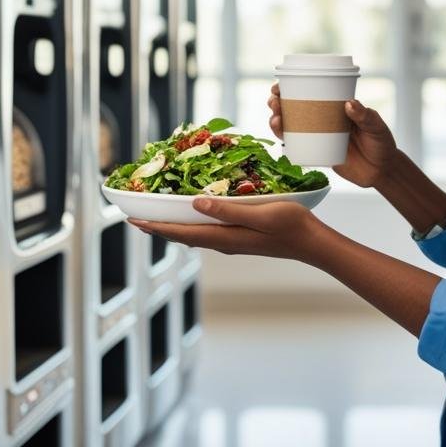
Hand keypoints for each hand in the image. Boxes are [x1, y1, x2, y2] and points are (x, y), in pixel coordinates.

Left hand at [130, 198, 332, 263]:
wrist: (313, 243)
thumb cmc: (291, 226)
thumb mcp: (261, 214)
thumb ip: (228, 210)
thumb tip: (195, 203)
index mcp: (225, 237)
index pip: (182, 233)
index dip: (156, 226)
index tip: (133, 221)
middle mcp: (224, 242)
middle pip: (182, 236)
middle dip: (158, 227)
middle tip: (135, 217)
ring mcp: (232, 242)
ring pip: (193, 235)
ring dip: (174, 226)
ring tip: (156, 216)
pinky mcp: (240, 238)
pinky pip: (206, 232)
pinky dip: (191, 224)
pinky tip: (192, 215)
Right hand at [268, 83, 400, 188]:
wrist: (382, 171)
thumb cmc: (382, 143)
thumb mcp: (376, 126)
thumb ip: (365, 116)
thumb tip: (349, 103)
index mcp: (335, 106)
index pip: (309, 92)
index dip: (289, 87)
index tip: (279, 86)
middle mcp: (323, 119)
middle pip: (293, 108)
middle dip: (277, 103)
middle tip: (274, 102)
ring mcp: (318, 136)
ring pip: (290, 126)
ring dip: (277, 121)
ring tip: (275, 119)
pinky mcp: (317, 153)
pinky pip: (297, 146)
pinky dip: (285, 141)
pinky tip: (280, 137)